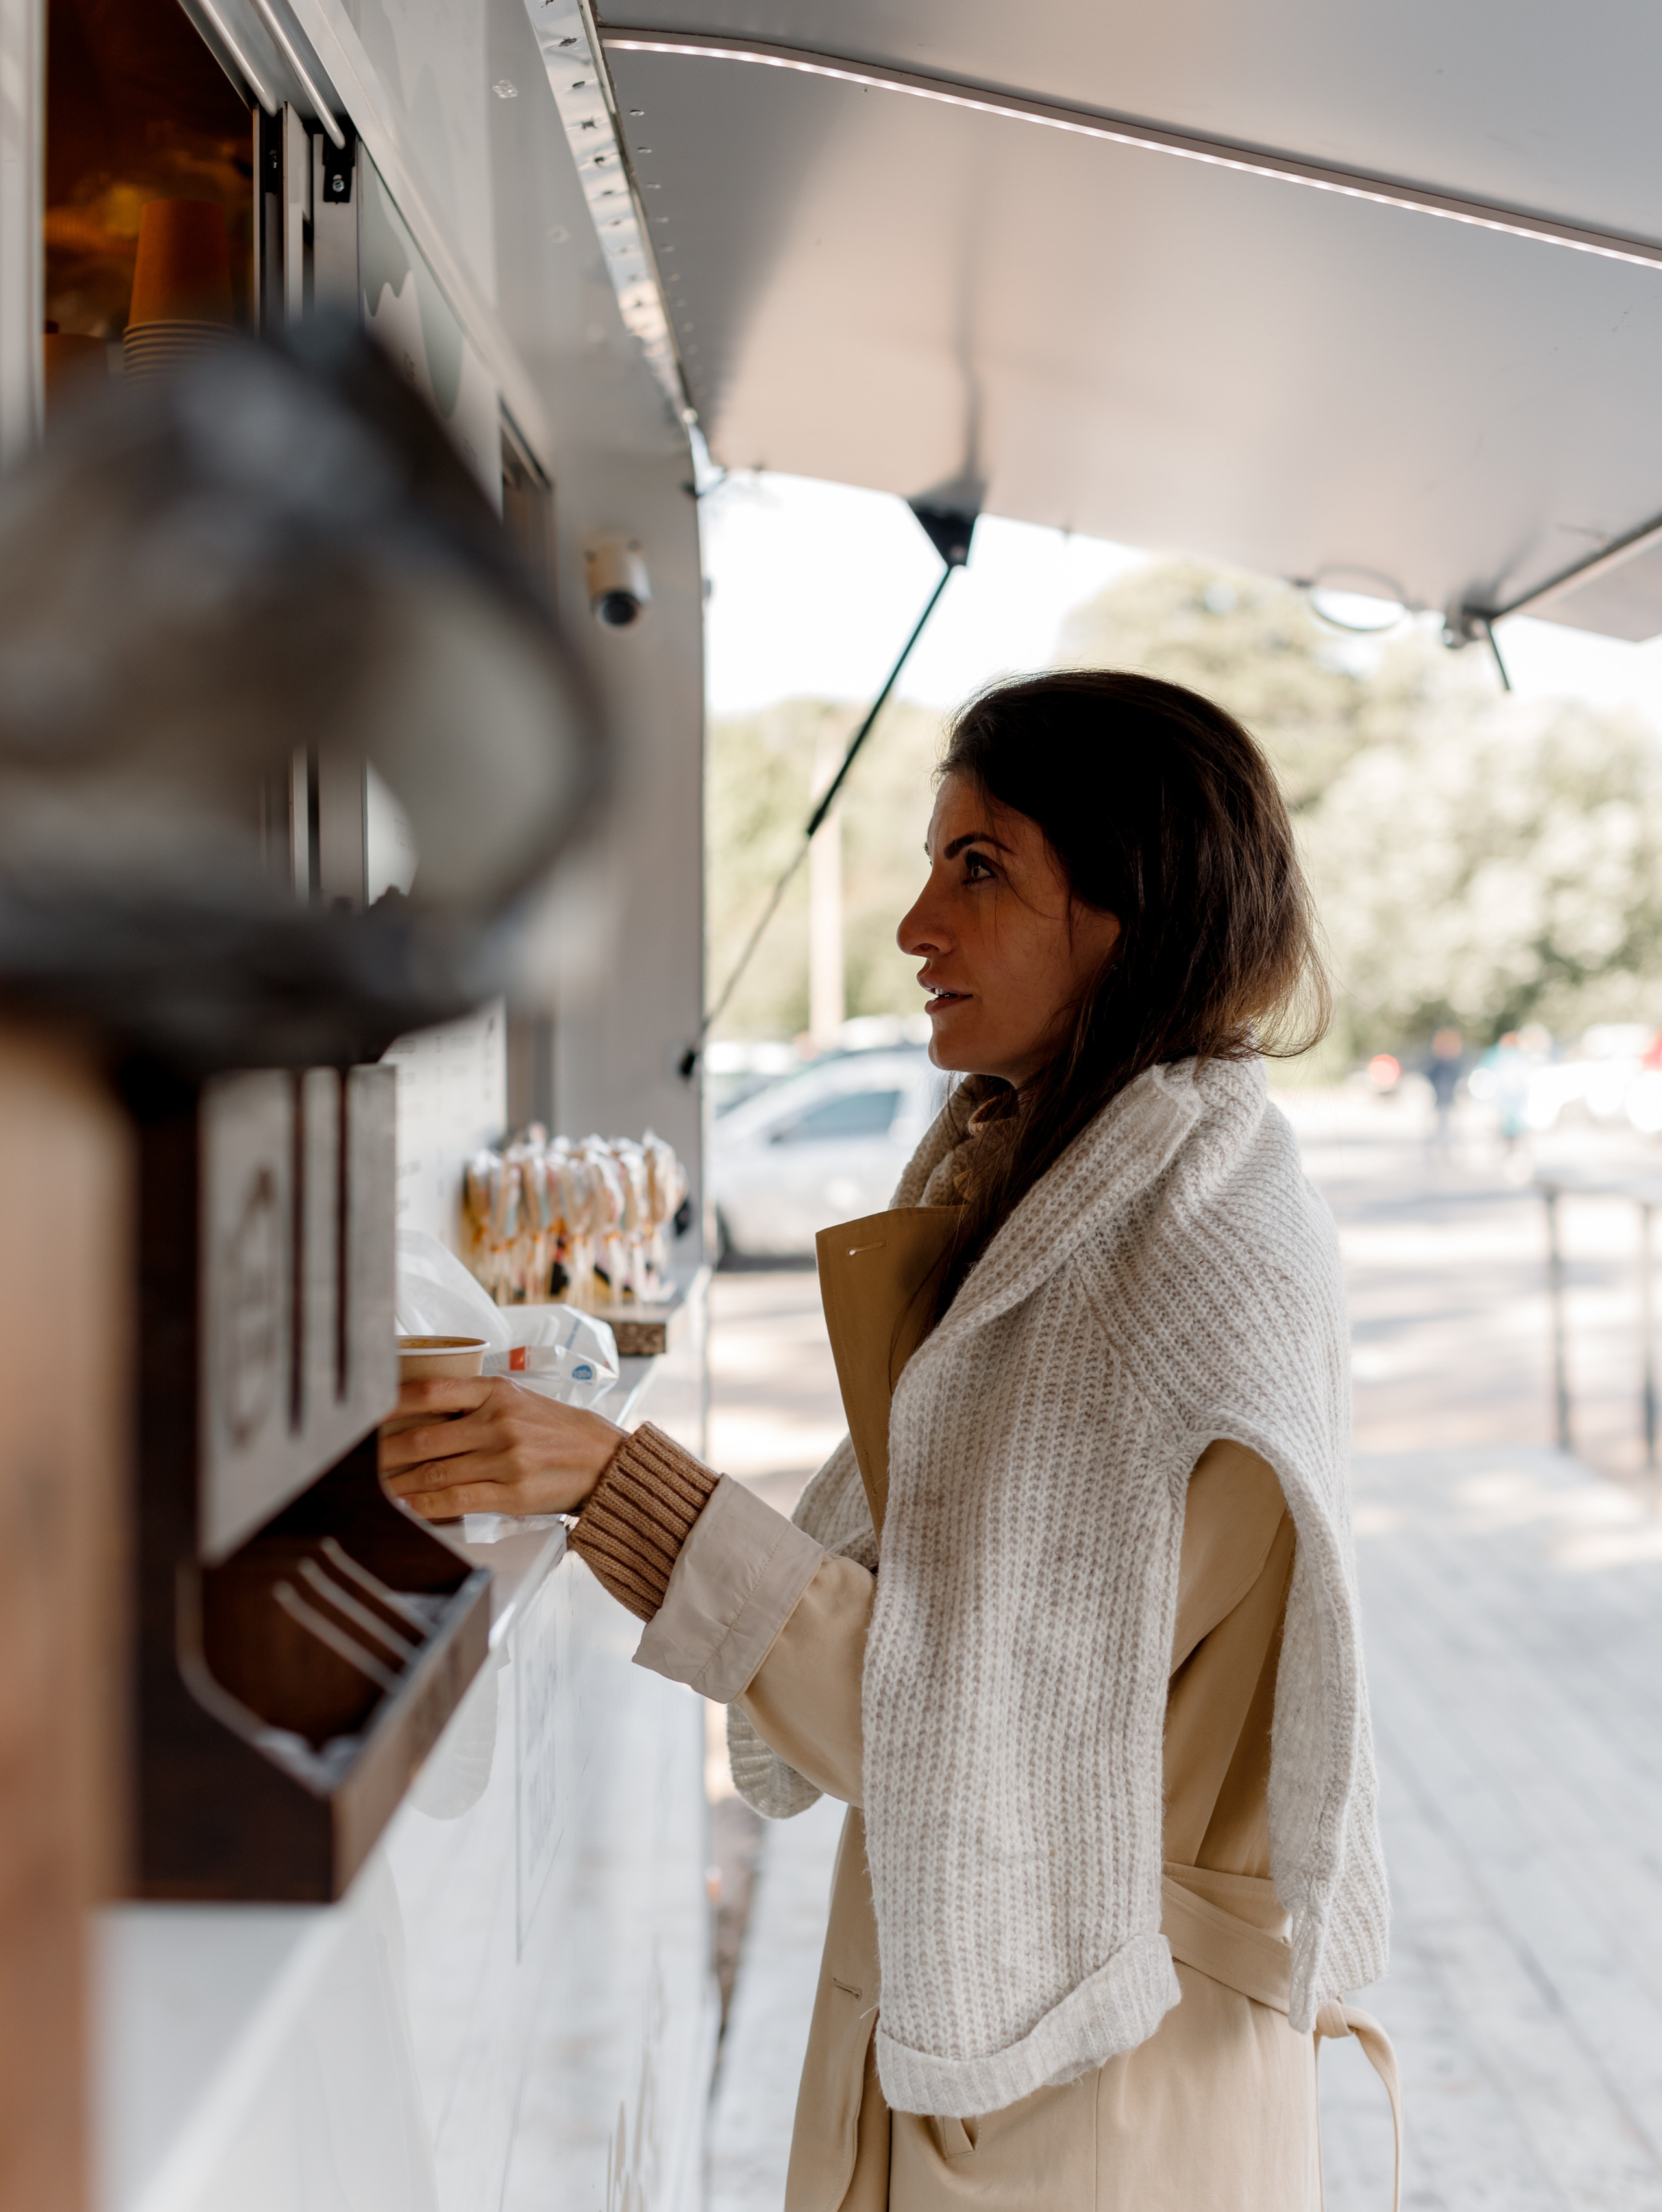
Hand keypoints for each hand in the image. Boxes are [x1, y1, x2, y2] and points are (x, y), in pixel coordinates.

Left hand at [378, 1376, 626, 1520]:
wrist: (604, 1460)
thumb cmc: (559, 1430)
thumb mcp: (521, 1401)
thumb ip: (479, 1405)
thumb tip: (426, 1417)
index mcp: (498, 1392)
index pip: (434, 1390)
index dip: (394, 1401)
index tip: (370, 1413)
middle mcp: (499, 1423)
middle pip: (425, 1438)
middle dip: (387, 1452)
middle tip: (362, 1460)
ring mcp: (505, 1460)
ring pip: (434, 1473)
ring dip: (399, 1484)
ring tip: (376, 1489)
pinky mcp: (511, 1494)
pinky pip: (455, 1501)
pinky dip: (424, 1508)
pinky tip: (407, 1508)